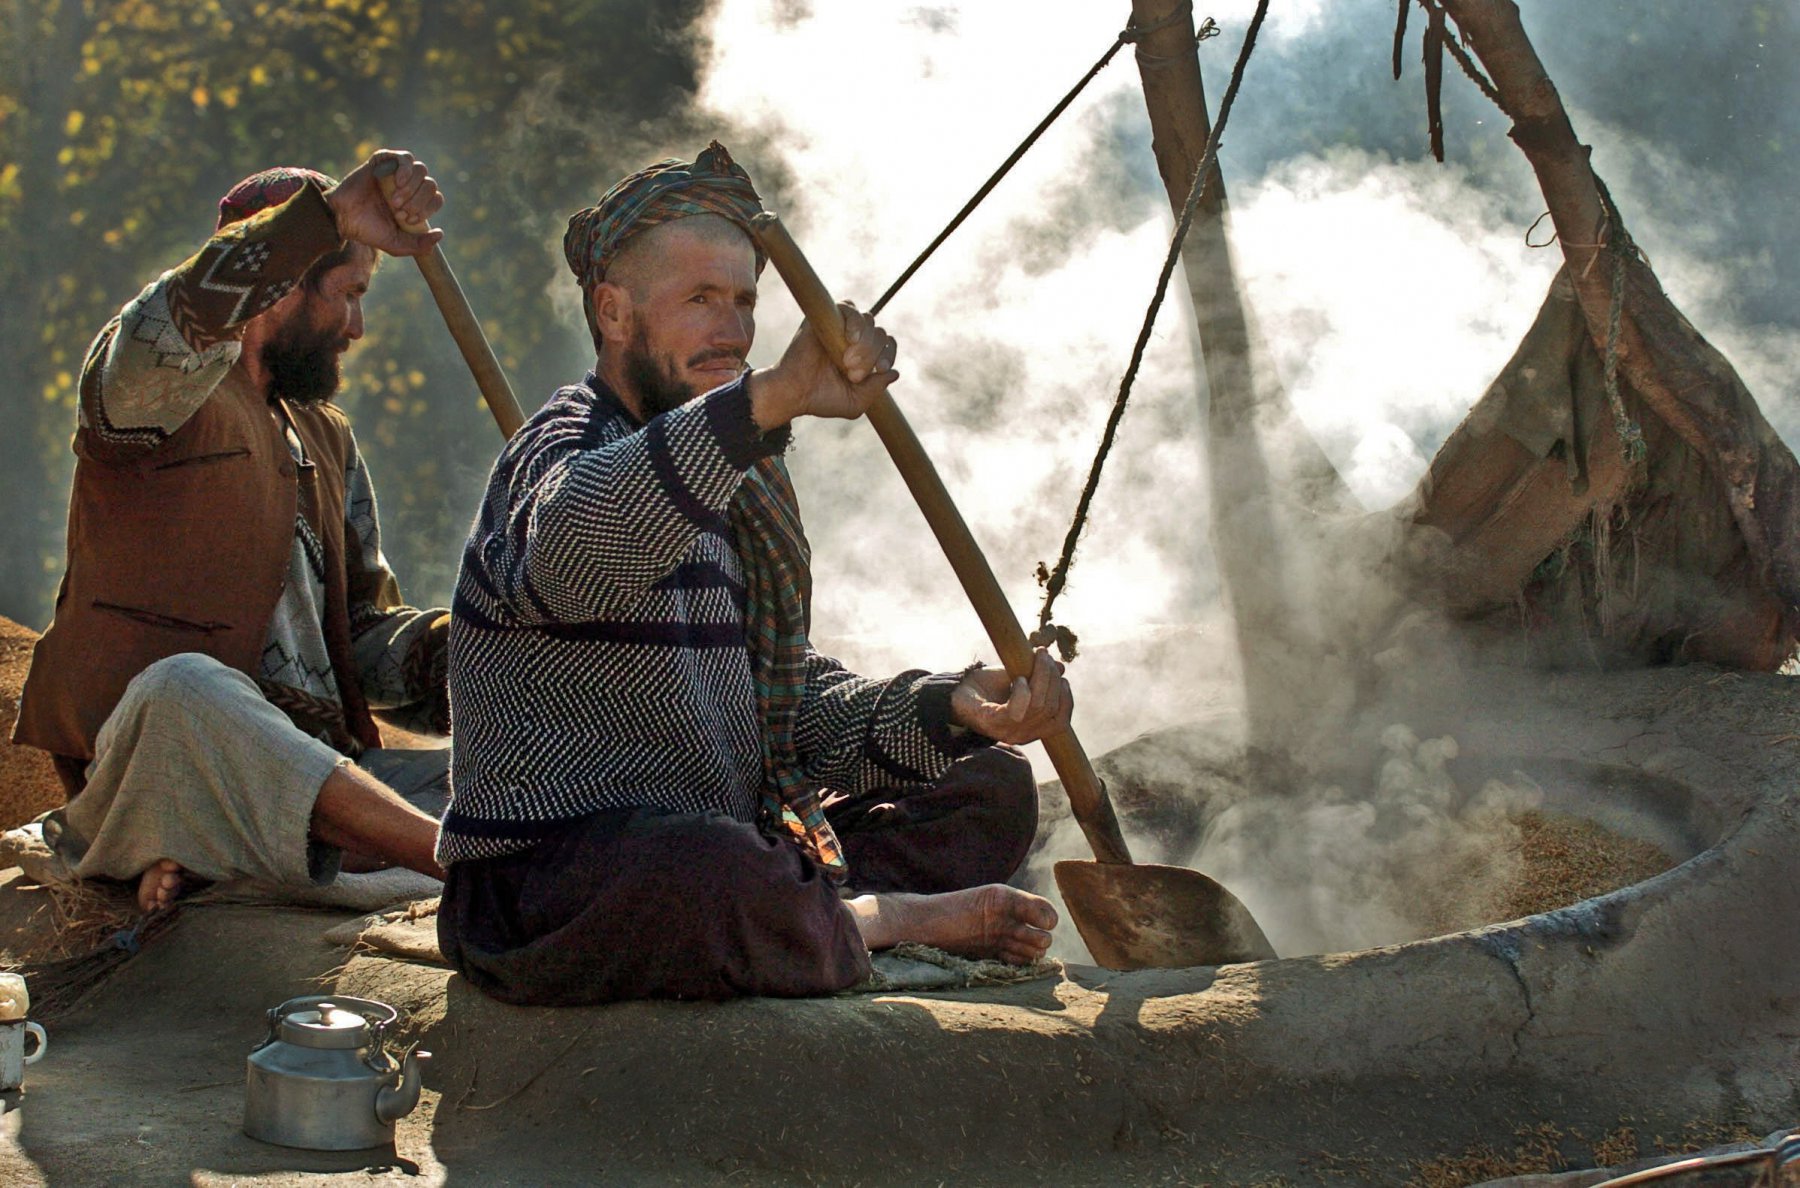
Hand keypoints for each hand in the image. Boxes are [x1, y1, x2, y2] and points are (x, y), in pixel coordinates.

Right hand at [324, 149, 444, 256]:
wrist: (343, 218)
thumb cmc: (369, 231)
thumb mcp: (397, 245)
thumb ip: (420, 245)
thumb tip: (440, 234)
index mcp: (415, 203)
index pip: (436, 199)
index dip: (427, 209)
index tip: (408, 219)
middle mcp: (409, 186)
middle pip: (430, 184)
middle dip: (418, 201)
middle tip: (399, 212)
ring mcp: (397, 173)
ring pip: (421, 170)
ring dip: (412, 188)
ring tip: (394, 200)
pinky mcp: (383, 162)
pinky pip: (404, 157)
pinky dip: (406, 169)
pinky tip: (399, 182)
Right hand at [748, 301, 897, 428]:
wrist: (794, 392)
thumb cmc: (821, 399)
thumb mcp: (855, 402)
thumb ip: (876, 389)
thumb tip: (895, 373)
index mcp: (863, 355)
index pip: (887, 344)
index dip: (889, 354)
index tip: (882, 369)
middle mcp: (853, 338)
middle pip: (879, 333)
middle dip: (872, 355)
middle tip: (853, 374)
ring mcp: (840, 326)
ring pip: (868, 320)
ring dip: (865, 343)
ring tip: (847, 362)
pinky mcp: (825, 316)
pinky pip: (849, 307)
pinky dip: (855, 322)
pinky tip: (850, 339)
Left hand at [949, 648, 1071, 745]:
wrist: (954, 692)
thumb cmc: (985, 687)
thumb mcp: (1017, 677)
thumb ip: (1038, 675)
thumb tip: (1061, 668)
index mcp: (1031, 728)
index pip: (1060, 721)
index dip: (1066, 698)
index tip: (1062, 675)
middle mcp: (1022, 735)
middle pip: (1050, 708)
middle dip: (1052, 677)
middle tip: (1044, 655)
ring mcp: (1007, 732)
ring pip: (1038, 707)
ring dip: (1041, 677)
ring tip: (1036, 657)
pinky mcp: (992, 724)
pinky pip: (1017, 710)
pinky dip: (1022, 691)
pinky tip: (1019, 678)